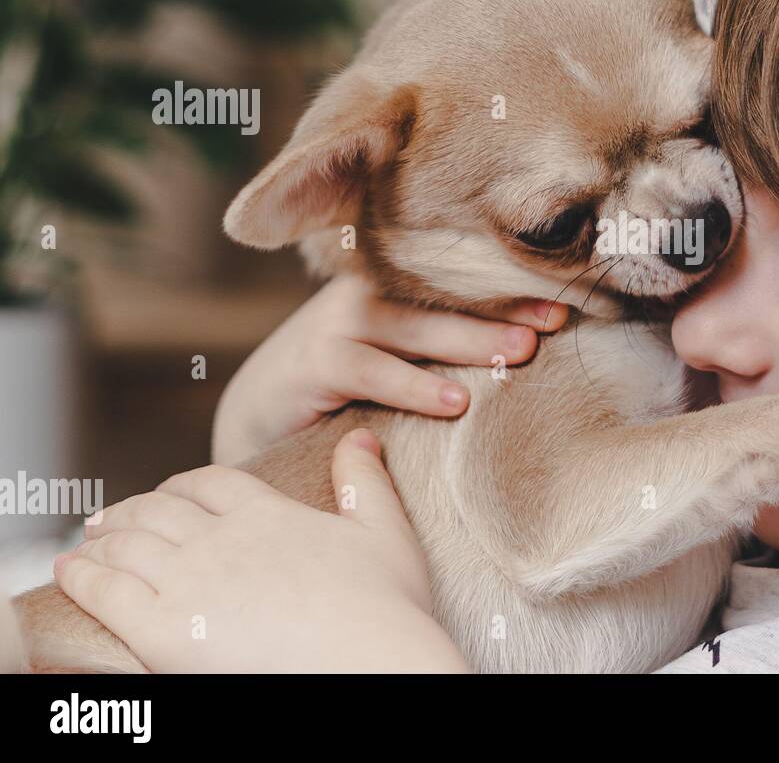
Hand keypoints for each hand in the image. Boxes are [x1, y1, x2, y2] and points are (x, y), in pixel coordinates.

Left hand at [55, 430, 468, 672]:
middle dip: (132, 511)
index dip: (183, 484)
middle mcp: (222, 539)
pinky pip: (107, 593)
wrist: (371, 662)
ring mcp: (190, 582)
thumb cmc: (387, 607)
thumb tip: (360, 437)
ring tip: (86, 543)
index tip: (169, 492)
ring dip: (101, 539)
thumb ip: (364, 482)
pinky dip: (82, 577)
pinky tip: (70, 571)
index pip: (210, 483)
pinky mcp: (164, 630)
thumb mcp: (385, 533)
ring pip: (128, 545)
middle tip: (112, 518)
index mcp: (269, 514)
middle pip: (159, 510)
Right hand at [213, 274, 567, 464]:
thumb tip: (532, 351)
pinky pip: (371, 370)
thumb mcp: (402, 354)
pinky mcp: (315, 362)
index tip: (568, 300)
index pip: (461, 283)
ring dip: (471, 339)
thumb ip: (448, 345)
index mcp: (395, 285)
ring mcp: (338, 322)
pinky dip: (414, 386)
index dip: (512, 289)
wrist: (263, 408)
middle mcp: (368, 292)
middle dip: (505, 306)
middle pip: (445, 296)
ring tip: (522, 352)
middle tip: (557, 318)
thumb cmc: (351, 383)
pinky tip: (455, 403)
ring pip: (416, 328)